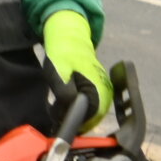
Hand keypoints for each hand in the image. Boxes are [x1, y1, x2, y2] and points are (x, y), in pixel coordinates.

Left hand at [41, 10, 111, 129]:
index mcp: (98, 91)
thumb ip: (64, 94)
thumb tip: (69, 112)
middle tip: (54, 107)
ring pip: (88, 116)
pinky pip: (88, 109)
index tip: (56, 115)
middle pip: (88, 121)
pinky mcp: (100, 93)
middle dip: (70, 118)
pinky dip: (76, 108)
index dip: (70, 122)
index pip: (86, 121)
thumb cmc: (63, 54)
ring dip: (72, 114)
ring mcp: (105, 95)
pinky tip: (64, 99)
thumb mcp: (57, 74)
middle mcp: (106, 96)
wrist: (70, 38)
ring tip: (58, 102)